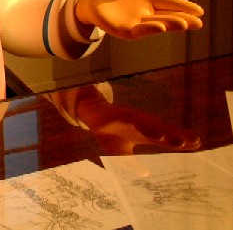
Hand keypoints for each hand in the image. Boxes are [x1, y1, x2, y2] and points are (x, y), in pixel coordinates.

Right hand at [50, 85, 200, 154]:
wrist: (93, 118)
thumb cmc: (109, 135)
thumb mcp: (121, 155)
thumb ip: (133, 164)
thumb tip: (145, 175)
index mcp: (144, 134)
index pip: (166, 139)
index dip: (180, 142)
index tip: (197, 144)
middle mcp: (143, 126)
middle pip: (164, 131)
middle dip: (178, 137)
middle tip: (196, 142)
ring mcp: (134, 119)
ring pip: (152, 126)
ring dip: (166, 133)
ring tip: (180, 141)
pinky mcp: (122, 114)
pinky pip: (135, 120)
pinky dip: (145, 126)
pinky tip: (156, 134)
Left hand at [75, 0, 203, 38]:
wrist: (90, 0)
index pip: (170, 2)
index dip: (184, 6)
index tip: (200, 11)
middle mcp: (146, 12)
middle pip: (169, 16)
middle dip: (184, 19)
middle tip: (199, 23)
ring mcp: (137, 23)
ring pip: (158, 24)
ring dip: (171, 24)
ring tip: (184, 23)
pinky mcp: (125, 31)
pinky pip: (140, 30)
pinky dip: (151, 28)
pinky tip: (161, 26)